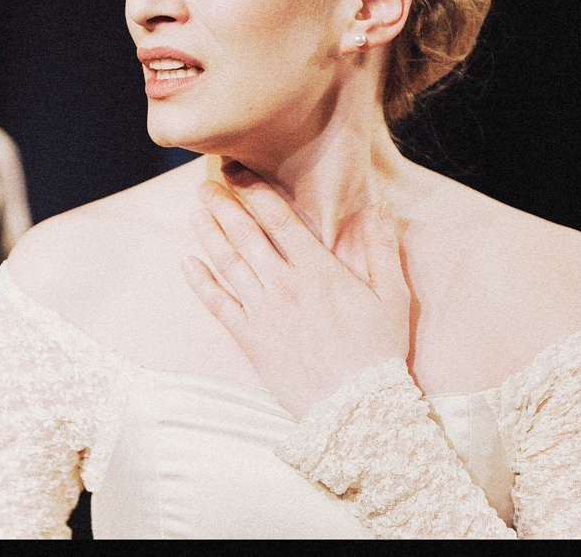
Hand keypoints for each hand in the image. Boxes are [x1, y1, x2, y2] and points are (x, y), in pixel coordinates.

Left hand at [183, 170, 409, 418]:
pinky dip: (199, 281)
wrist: (355, 409)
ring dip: (208, 233)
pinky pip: (216, 304)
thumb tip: (382, 206)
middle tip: (207, 184)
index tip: (240, 172)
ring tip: (195, 210)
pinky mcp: (249, 339)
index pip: (279, 218)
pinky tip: (187, 263)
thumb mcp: (393, 297)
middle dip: (223, 205)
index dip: (256, 191)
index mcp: (317, 269)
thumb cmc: (378, 352)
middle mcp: (284, 285)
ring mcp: (262, 312)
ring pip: (227, 262)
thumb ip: (384, 249)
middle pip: (245, 234)